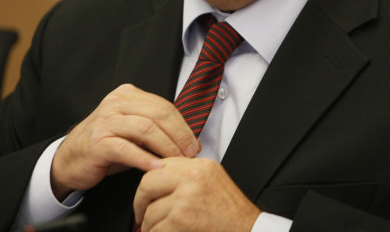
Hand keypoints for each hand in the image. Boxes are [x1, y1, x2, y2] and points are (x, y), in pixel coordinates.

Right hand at [50, 84, 199, 199]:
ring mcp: (106, 121)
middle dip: (179, 136)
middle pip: (158, 114)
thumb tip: (187, 139)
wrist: (70, 159)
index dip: (183, 126)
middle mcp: (116, 103)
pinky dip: (144, 159)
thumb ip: (154, 127)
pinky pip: (127, 149)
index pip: (163, 106)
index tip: (194, 144)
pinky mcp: (98, 142)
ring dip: (166, 147)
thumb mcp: (131, 129)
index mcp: (127, 95)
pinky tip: (156, 168)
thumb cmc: (106, 145)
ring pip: (146, 129)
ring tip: (177, 162)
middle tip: (190, 154)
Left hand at [133, 157, 260, 231]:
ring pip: (150, 210)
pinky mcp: (181, 219)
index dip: (150, 181)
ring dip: (150, 225)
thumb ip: (188, 176)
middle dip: (140, 201)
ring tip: (157, 229)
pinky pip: (155, 228)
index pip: (162, 164)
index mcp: (200, 166)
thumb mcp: (214, 182)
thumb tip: (160, 178)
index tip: (147, 193)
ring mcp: (186, 197)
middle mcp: (192, 177)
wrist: (249, 231)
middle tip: (140, 213)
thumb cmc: (232, 213)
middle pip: (148, 182)